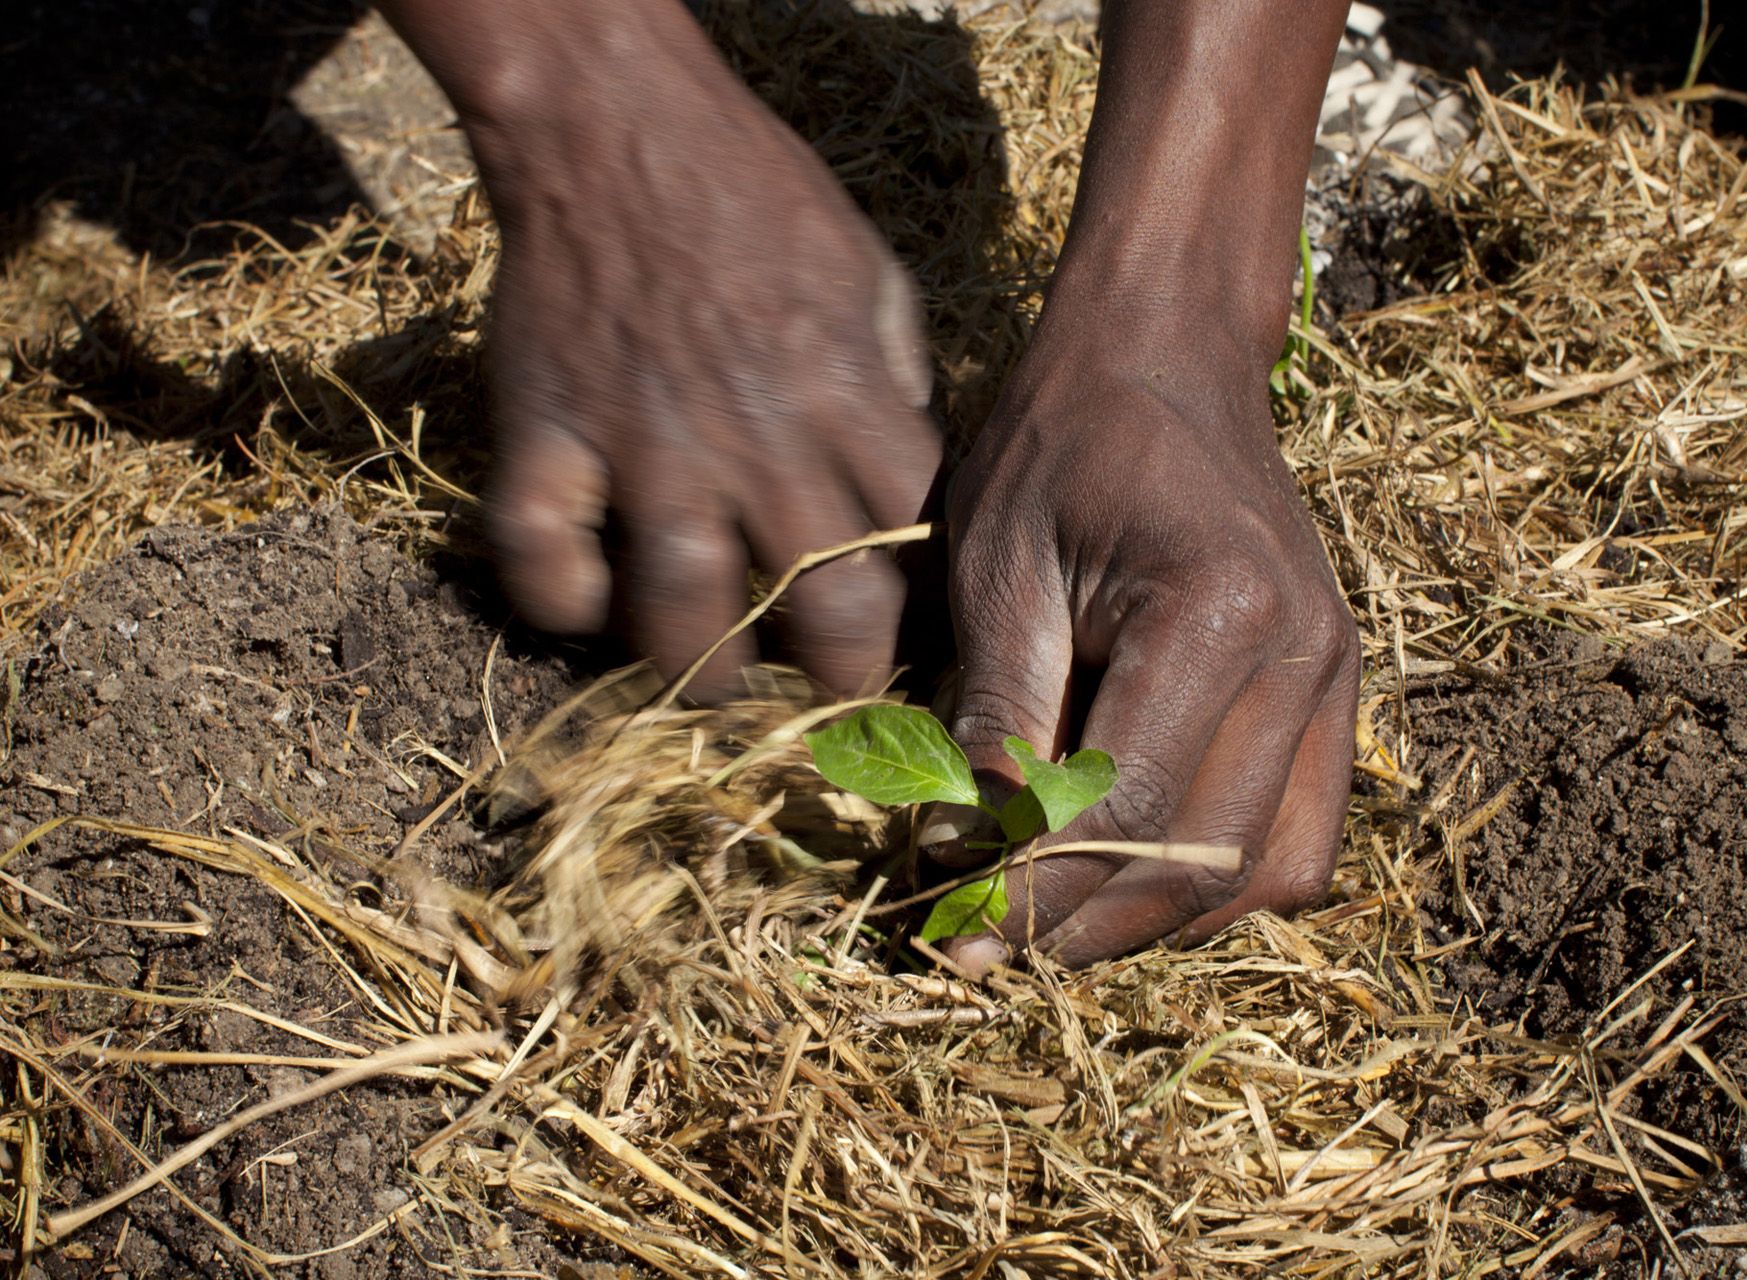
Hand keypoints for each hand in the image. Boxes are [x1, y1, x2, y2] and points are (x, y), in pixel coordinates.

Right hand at [420, 1, 940, 697]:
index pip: (907, 546)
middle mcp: (753, 436)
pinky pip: (543, 550)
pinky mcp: (547, 429)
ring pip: (681, 603)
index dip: (917, 618)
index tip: (907, 646)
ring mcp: (643, 440)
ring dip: (702, 668)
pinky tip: (588, 606)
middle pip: (818, 605)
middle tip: (826, 704)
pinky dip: (560, 598)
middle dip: (834, 679)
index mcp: (844, 397)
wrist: (617, 128)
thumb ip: (897, 386)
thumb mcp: (870, 276)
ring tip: (713, 685)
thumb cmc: (758, 198)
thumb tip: (913, 482)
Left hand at [932, 346, 1359, 971]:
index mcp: (1217, 612)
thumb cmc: (1065, 442)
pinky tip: (1138, 871)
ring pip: (1267, 873)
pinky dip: (1224, 881)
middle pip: (1205, 861)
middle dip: (1092, 926)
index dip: (1040, 891)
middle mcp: (1304, 655)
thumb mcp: (1001, 568)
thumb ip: (999, 717)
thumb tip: (970, 857)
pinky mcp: (1336, 688)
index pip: (1130, 810)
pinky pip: (1301, 836)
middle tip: (996, 945)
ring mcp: (1337, 675)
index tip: (961, 933)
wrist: (1166, 355)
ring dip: (1161, 919)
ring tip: (1059, 919)